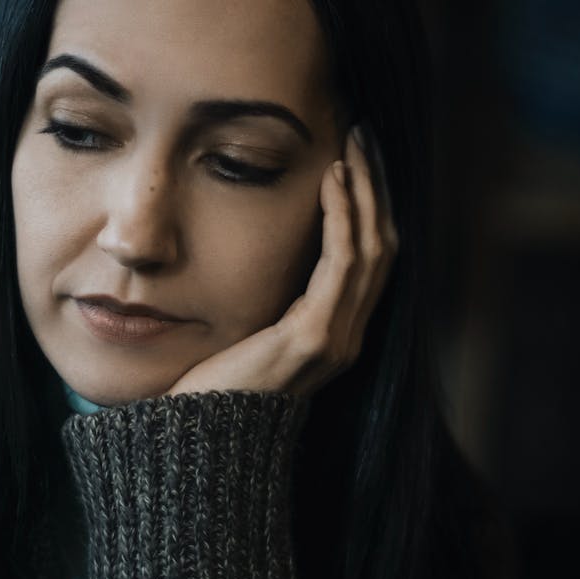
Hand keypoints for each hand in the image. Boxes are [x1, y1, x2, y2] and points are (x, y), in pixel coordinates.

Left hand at [165, 125, 398, 398]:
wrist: (198, 439)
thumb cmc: (213, 387)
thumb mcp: (248, 335)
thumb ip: (268, 303)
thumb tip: (257, 256)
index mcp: (334, 335)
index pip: (369, 261)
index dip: (371, 208)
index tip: (357, 162)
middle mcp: (346, 337)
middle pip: (382, 247)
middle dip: (376, 189)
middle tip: (363, 138)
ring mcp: (336, 339)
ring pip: (371, 249)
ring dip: (365, 193)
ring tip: (351, 147)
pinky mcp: (314, 337)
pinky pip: (341, 265)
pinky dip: (342, 218)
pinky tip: (332, 181)